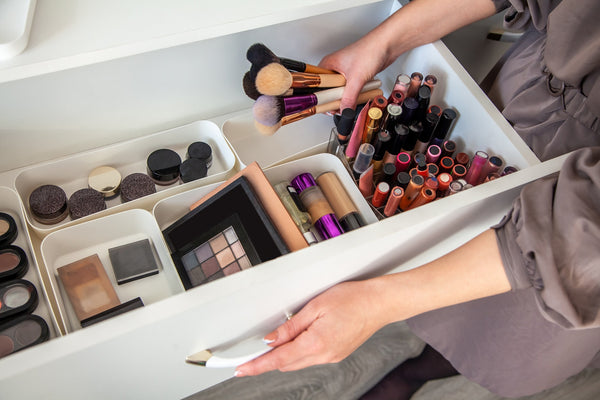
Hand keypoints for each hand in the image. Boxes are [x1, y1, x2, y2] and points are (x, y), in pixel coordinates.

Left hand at [234, 280, 389, 376]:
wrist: (379, 303)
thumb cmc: (353, 299)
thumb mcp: (315, 306)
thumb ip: (291, 326)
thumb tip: (272, 339)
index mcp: (316, 343)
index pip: (278, 359)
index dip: (257, 366)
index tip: (242, 370)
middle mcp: (324, 355)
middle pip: (286, 364)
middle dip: (270, 358)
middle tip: (256, 348)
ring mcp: (332, 357)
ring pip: (299, 362)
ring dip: (286, 354)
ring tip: (283, 336)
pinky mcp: (338, 355)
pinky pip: (312, 358)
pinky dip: (301, 351)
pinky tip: (302, 337)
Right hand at [319, 37, 393, 110]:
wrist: (387, 45)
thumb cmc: (370, 50)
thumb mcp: (356, 78)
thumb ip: (349, 98)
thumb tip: (344, 111)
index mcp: (327, 65)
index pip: (316, 86)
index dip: (319, 98)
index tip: (325, 107)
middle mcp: (333, 69)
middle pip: (328, 91)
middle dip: (334, 101)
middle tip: (339, 107)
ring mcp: (344, 73)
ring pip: (340, 92)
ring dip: (346, 99)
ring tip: (350, 102)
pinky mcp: (354, 76)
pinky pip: (350, 90)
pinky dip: (354, 95)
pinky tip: (358, 97)